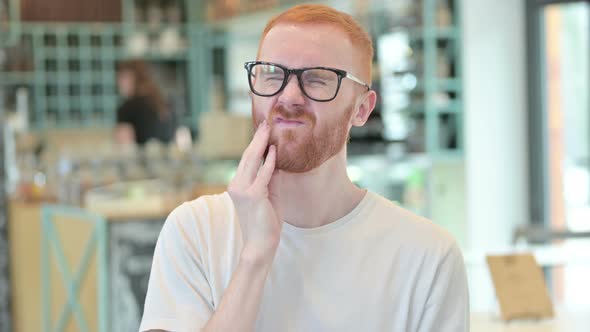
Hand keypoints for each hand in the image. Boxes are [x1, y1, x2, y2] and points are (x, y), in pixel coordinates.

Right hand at [228, 120, 280, 263]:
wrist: (260, 244)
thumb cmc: (266, 222)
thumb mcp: (269, 195)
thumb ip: (270, 178)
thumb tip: (275, 159)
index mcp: (237, 185)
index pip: (247, 160)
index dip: (255, 145)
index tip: (262, 130)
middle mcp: (236, 185)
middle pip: (247, 156)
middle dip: (257, 139)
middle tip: (265, 123)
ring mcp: (242, 190)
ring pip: (252, 161)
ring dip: (261, 143)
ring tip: (268, 129)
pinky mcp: (253, 195)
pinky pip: (263, 174)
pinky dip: (269, 162)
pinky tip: (274, 150)